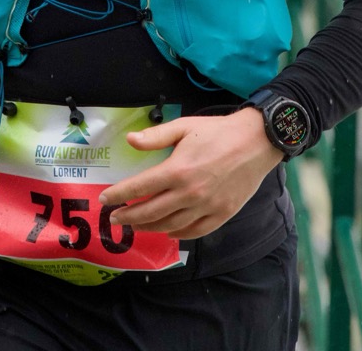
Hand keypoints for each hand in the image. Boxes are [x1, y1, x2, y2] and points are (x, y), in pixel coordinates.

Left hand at [98, 108, 281, 239]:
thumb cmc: (218, 132)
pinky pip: (194, 231)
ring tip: (136, 225)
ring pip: (170, 225)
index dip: (119, 195)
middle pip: (151, 212)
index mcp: (177, 170)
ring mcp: (206, 207)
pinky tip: (167, 231)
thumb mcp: (184, 126)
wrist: (256, 142)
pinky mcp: (221, 215)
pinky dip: (177, 234)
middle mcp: (189, 193)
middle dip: (128, 217)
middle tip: (115, 218)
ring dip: (149, 227)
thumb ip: (156, 136)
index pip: (140, 187)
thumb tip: (130, 140)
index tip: (105, 200)